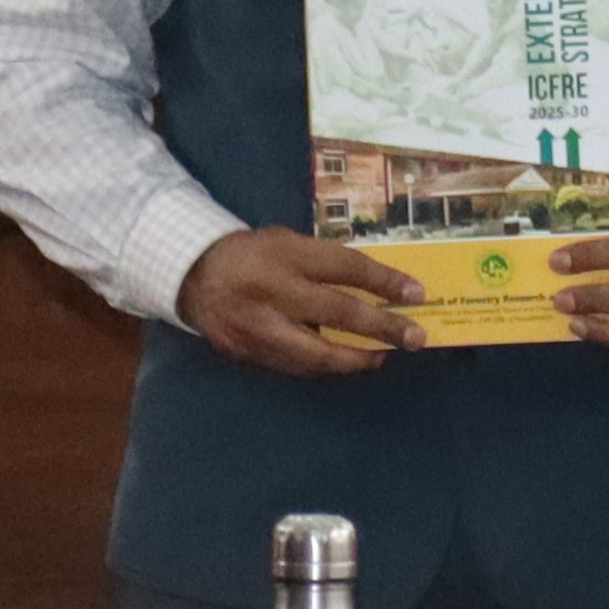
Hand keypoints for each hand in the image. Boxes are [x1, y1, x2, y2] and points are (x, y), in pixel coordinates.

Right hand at [179, 228, 420, 377]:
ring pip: (317, 352)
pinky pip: (296, 365)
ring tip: (382, 354)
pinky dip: (325, 365)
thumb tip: (379, 287)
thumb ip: (326, 263)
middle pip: (337, 313)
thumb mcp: (289, 242)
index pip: (344, 267)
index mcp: (284, 254)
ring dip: (356, 358)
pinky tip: (345, 360)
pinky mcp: (247, 352)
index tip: (416, 294)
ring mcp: (257, 327)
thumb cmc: (253, 254)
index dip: (384, 282)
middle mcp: (271, 291)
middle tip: (415, 338)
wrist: (192, 275)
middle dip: (382, 328)